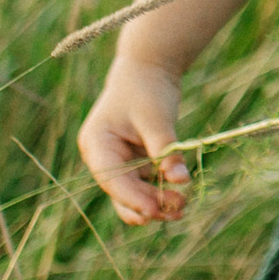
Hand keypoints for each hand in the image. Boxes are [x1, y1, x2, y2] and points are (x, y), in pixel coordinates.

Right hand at [79, 55, 190, 224]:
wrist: (150, 69)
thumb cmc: (146, 89)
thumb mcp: (156, 118)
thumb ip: (166, 149)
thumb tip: (181, 180)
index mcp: (96, 144)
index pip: (111, 180)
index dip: (131, 198)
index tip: (153, 210)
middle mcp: (103, 158)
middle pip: (122, 192)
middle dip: (148, 204)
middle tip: (177, 209)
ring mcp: (120, 162)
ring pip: (134, 193)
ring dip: (157, 202)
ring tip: (182, 208)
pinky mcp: (136, 162)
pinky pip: (147, 184)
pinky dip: (162, 191)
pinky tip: (181, 197)